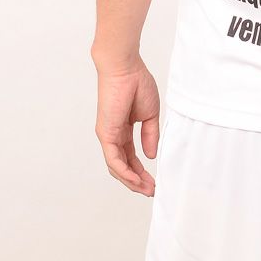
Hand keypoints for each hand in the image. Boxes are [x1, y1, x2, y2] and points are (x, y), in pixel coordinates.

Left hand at [93, 56, 158, 195]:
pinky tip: (135, 179)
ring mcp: (108, 136)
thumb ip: (150, 136)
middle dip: (137, 181)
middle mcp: (113, 136)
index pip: (131, 157)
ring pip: (116, 167)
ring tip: (146, 189)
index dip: (142, 171)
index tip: (155, 181)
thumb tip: (151, 155)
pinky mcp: (106, 133)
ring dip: (131, 181)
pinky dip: (124, 171)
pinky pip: (114, 159)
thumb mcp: (150, 115)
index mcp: (123, 130)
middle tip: (151, 191)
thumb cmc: (137, 84)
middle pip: (123, 166)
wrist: (126, 69)